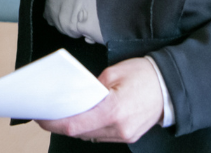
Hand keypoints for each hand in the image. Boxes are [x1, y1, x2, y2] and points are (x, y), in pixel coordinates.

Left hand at [36, 57, 163, 143]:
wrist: (170, 86)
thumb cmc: (143, 75)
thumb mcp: (113, 73)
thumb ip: (91, 88)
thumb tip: (74, 97)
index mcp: (114, 110)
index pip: (76, 124)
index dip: (54, 123)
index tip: (40, 117)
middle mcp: (119, 128)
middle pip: (80, 133)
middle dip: (61, 124)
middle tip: (45, 114)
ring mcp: (125, 135)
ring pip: (90, 136)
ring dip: (74, 127)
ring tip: (59, 115)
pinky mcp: (128, 137)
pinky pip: (101, 135)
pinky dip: (88, 128)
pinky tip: (80, 118)